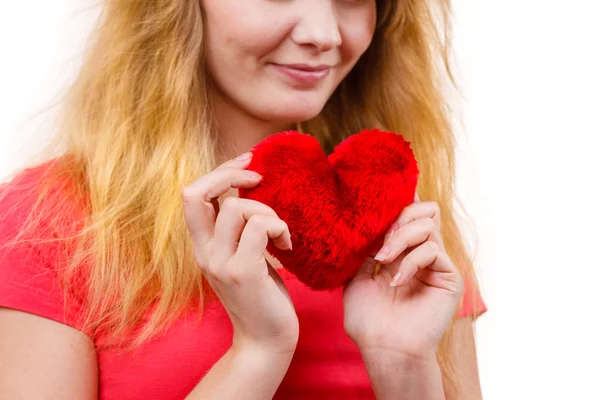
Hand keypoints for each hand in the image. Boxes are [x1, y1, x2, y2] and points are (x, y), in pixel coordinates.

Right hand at [182, 152, 297, 354]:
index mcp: (202, 246)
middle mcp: (204, 253)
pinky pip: (259, 227)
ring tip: (280, 233)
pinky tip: (286, 246)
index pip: (191, 194)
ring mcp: (221, 263)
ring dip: (267, 211)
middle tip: (260, 178)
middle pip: (195, 192)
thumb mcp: (240, 256)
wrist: (266, 341)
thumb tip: (247, 189)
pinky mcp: (243, 272)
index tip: (249, 165)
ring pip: (236, 207)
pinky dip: (279, 227)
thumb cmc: (261, 296)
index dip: (218, 172)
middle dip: (230, 174)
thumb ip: (235, 229)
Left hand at [343, 193, 463, 360]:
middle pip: (426, 210)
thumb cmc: (369, 321)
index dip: (392, 211)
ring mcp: (436, 265)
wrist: (385, 350)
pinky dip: (410, 261)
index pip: (408, 215)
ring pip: (427, 225)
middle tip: (382, 240)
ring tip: (382, 260)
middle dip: (400, 218)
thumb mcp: (357, 277)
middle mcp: (422, 255)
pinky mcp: (449, 277)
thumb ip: (366, 250)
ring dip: (399, 239)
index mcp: (402, 253)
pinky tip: (396, 281)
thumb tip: (369, 226)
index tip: (370, 224)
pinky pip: (432, 251)